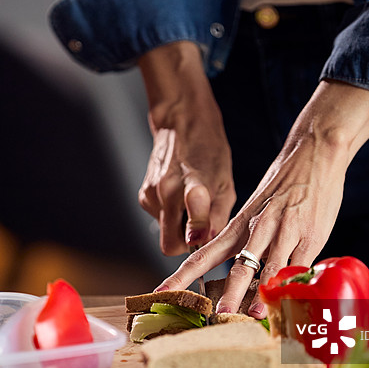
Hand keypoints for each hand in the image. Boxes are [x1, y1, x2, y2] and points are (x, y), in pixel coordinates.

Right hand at [137, 41, 235, 255]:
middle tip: (203, 229)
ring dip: (180, 228)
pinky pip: (159, 221)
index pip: (193, 215)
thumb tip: (208, 244)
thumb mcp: (225, 182)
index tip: (200, 239)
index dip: (197, 232)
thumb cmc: (209, 152)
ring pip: (165, 234)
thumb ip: (218, 217)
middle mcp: (167, 190)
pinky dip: (171, 217)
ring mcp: (151, 193)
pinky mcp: (143, 195)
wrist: (181, 122)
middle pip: (171, 244)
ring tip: (193, 204)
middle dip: (187, 244)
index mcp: (194, 182)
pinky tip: (179, 198)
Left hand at [156, 80, 368, 315]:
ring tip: (253, 315)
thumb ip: (246, 240)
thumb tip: (239, 271)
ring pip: (269, 269)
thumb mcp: (255, 210)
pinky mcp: (310, 236)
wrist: (312, 153)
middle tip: (217, 315)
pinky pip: (299, 265)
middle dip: (227, 294)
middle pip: (238, 267)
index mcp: (238, 225)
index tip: (161, 291)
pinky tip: (289, 299)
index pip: (204, 254)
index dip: (182, 275)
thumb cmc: (282, 185)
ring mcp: (284, 233)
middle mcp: (257, 229)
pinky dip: (293, 285)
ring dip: (261, 294)